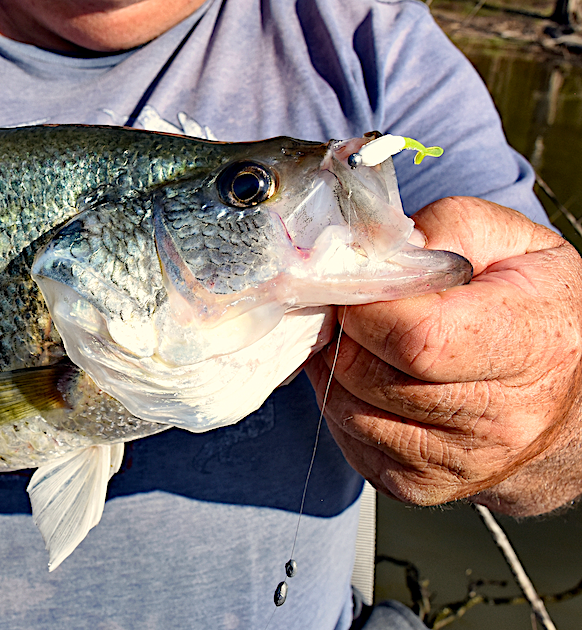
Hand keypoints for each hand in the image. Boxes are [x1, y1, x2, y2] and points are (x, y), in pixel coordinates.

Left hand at [305, 197, 581, 515]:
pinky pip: (347, 437)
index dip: (369, 302)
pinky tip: (374, 377)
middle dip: (344, 329)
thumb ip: (444, 228)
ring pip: (346, 406)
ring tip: (367, 338)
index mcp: (531, 344)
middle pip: (367, 372)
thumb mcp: (512, 244)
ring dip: (337, 365)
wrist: (569, 398)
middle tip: (357, 305)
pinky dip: (344, 401)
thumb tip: (375, 242)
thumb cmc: (535, 310)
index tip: (362, 279)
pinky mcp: (420, 487)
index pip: (416, 337)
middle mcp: (500, 418)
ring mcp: (458, 461)